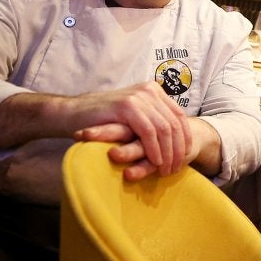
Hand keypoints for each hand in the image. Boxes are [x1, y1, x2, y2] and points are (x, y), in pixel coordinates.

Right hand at [69, 82, 196, 180]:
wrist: (74, 113)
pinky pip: (148, 132)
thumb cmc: (103, 118)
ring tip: (166, 169)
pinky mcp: (127, 107)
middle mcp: (149, 91)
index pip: (178, 115)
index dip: (185, 137)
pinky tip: (155, 162)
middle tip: (176, 168)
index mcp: (153, 90)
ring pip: (164, 129)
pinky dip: (154, 149)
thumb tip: (174, 135)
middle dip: (178, 149)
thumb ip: (151, 118)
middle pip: (174, 123)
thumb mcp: (133, 115)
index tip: (186, 155)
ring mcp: (138, 97)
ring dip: (167, 152)